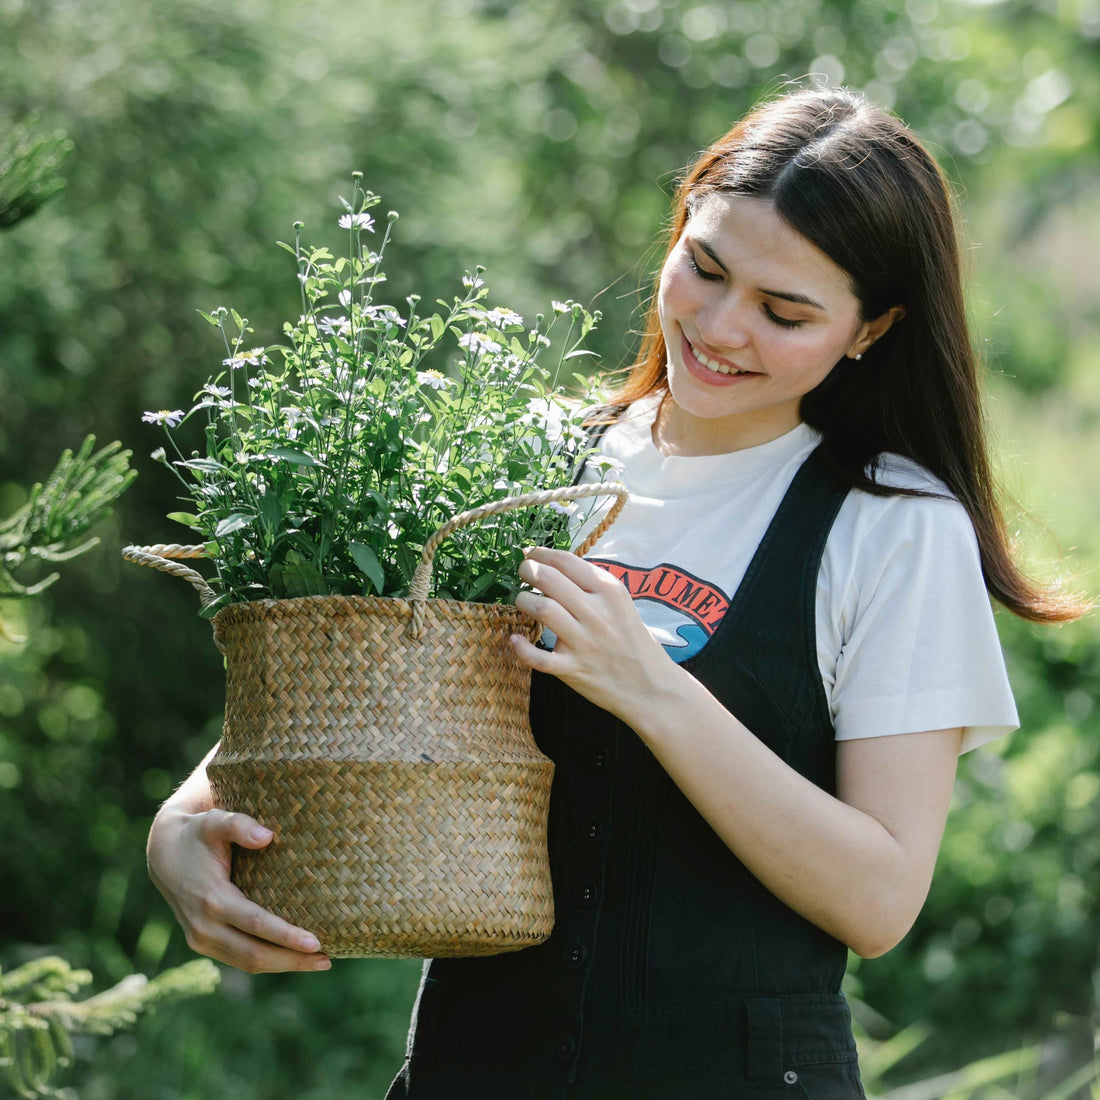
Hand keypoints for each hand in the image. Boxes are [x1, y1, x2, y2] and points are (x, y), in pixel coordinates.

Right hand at [147, 806, 330, 973]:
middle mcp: (203, 927)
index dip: (286, 936)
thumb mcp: (216, 821)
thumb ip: (240, 825)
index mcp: (211, 899)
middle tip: (327, 960)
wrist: (164, 852)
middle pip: (254, 954)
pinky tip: (292, 957)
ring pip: (247, 962)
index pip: (256, 924)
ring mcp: (200, 939)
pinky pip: (238, 959)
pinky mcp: (202, 943)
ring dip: (283, 966)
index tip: (316, 942)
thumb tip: (268, 837)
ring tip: (319, 962)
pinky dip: (266, 961)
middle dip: (292, 960)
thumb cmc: (198, 833)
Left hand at [511, 547, 674, 723]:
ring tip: (522, 601)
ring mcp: (584, 642)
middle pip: (548, 579)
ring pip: (541, 609)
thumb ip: (592, 586)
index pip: (566, 561)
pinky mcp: (573, 669)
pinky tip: (516, 639)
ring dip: (523, 601)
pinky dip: (522, 647)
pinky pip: (538, 657)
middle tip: (522, 572)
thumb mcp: (621, 604)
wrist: (651, 687)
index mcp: (609, 591)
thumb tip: (554, 567)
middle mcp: (596, 612)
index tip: (529, 553)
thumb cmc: (633, 641)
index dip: (540, 553)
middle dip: (527, 570)